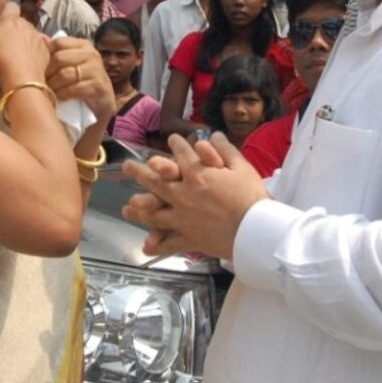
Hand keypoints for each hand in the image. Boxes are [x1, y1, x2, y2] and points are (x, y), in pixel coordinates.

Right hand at [0, 6, 49, 89]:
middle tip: (4, 41)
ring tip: (15, 53)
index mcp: (11, 20)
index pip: (11, 6)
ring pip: (31, 34)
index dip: (5, 11)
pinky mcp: (46, 52)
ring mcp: (39, 38)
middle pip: (20, 22)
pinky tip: (26, 61)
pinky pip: (39, 47)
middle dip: (14, 28)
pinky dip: (33, 52)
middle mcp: (28, 25)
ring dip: (24, 40)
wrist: (21, 78)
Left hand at [45, 36, 114, 121]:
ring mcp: (96, 69)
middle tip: (41, 82)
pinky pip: (73, 89)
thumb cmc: (81, 80)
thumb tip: (39, 37)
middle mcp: (91, 54)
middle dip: (47, 72)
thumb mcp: (70, 63)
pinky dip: (63, 94)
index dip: (46, 55)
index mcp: (83, 45)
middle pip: (60, 58)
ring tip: (48, 90)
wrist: (101, 102)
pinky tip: (59, 97)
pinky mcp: (98, 86)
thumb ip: (56, 51)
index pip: (58, 42)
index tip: (40, 67)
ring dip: (53, 85)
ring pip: (65, 74)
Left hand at [122, 133, 267, 259]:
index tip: (172, 139)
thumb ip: (225, 149)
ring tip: (127, 208)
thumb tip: (214, 135)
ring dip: (140, 209)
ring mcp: (182, 218)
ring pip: (154, 213)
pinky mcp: (189, 238)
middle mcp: (183, 195)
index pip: (182, 155)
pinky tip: (147, 247)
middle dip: (140, 172)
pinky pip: (169, 243)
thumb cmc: (251, 197)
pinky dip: (157, 246)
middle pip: (156, 182)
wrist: (254, 230)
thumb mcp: (242, 167)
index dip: (177, 144)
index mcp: (196, 175)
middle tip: (127, 166)